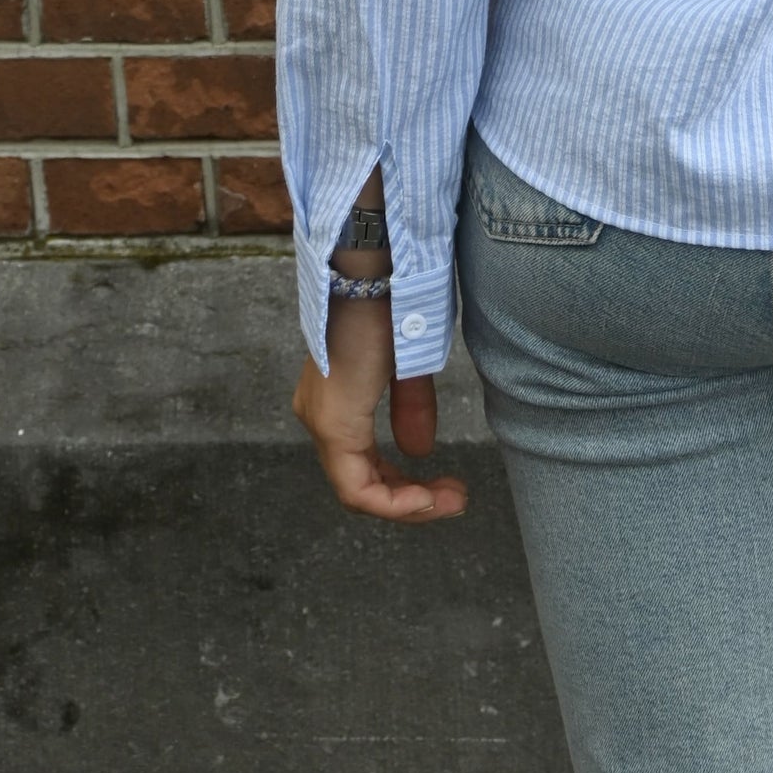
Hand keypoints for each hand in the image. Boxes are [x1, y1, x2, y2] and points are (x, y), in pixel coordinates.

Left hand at [291, 295, 469, 522]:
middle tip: (453, 499)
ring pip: (357, 490)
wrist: (378, 268)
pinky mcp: (332, 423)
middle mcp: (319, 416)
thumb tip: (417, 451)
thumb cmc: (394, 299)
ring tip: (449, 501)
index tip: (446, 488)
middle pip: (360, 483)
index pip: (361, 466)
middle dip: (409, 500)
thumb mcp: (408, 362)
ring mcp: (322, 421)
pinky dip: (394, 500)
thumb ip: (410, 406)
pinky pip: (356, 486)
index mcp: (335, 400)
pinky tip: (427, 497)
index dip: (403, 487)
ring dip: (406, 503)